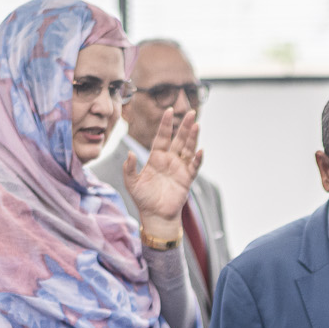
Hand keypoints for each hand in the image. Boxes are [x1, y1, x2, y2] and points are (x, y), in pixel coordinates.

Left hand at [123, 106, 203, 225]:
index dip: (165, 124)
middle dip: (184, 126)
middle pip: (179, 139)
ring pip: (188, 149)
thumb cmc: (143, 199)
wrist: (155, 216)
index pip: (162, 137)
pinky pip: (194, 167)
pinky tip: (199, 151)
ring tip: (196, 124)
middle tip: (190, 112)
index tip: (168, 110)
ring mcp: (179, 168)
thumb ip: (129, 168)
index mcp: (156, 158)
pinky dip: (197, 159)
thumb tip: (130, 153)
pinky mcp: (187, 179)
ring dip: (192, 137)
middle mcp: (169, 160)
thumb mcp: (132, 183)